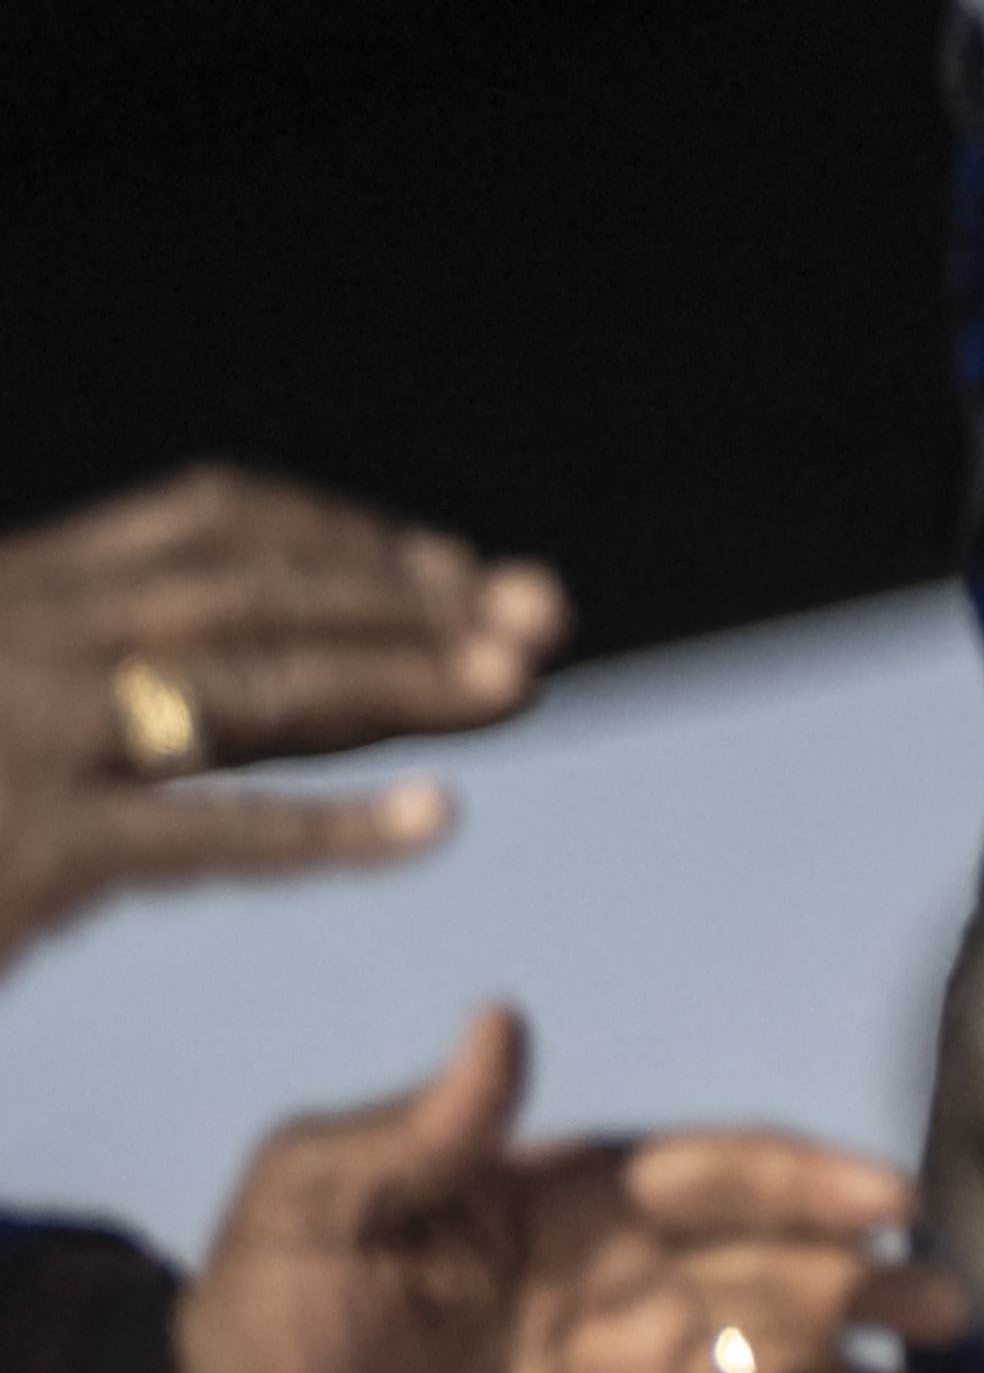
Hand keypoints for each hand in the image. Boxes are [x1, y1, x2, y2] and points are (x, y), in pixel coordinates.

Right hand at [0, 467, 567, 974]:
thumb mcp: (16, 692)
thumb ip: (132, 674)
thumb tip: (329, 667)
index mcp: (25, 582)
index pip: (220, 523)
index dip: (353, 538)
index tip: (461, 567)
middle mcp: (32, 632)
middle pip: (265, 590)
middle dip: (414, 596)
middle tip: (542, 614)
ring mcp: (30, 736)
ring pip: (256, 687)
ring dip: (403, 678)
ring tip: (522, 683)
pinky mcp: (33, 848)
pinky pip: (208, 832)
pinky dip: (330, 829)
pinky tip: (428, 824)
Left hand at [173, 1005, 964, 1372]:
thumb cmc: (268, 1304)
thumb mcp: (319, 1199)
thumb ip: (421, 1130)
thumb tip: (500, 1023)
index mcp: (583, 1200)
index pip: (722, 1176)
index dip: (809, 1182)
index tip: (891, 1200)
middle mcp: (638, 1283)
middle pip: (779, 1272)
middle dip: (867, 1283)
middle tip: (941, 1307)